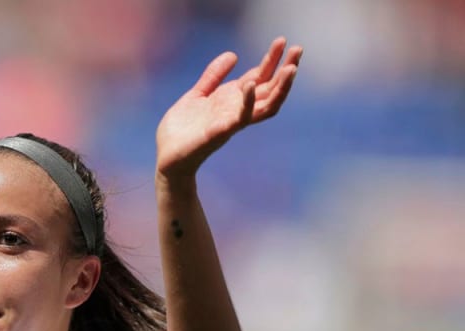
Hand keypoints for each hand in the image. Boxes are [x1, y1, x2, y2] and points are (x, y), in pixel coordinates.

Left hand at [155, 37, 301, 181]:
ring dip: (280, 88)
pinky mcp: (219, 133)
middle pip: (271, 90)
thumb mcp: (197, 95)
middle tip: (298, 49)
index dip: (271, 60)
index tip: (281, 41)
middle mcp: (237, 111)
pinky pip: (239, 119)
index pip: (260, 78)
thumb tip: (233, 55)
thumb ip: (213, 76)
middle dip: (286, 70)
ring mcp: (231, 123)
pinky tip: (250, 85)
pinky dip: (247, 102)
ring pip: (266, 106)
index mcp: (232, 100)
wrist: (166, 157)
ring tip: (290, 68)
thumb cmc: (181, 130)